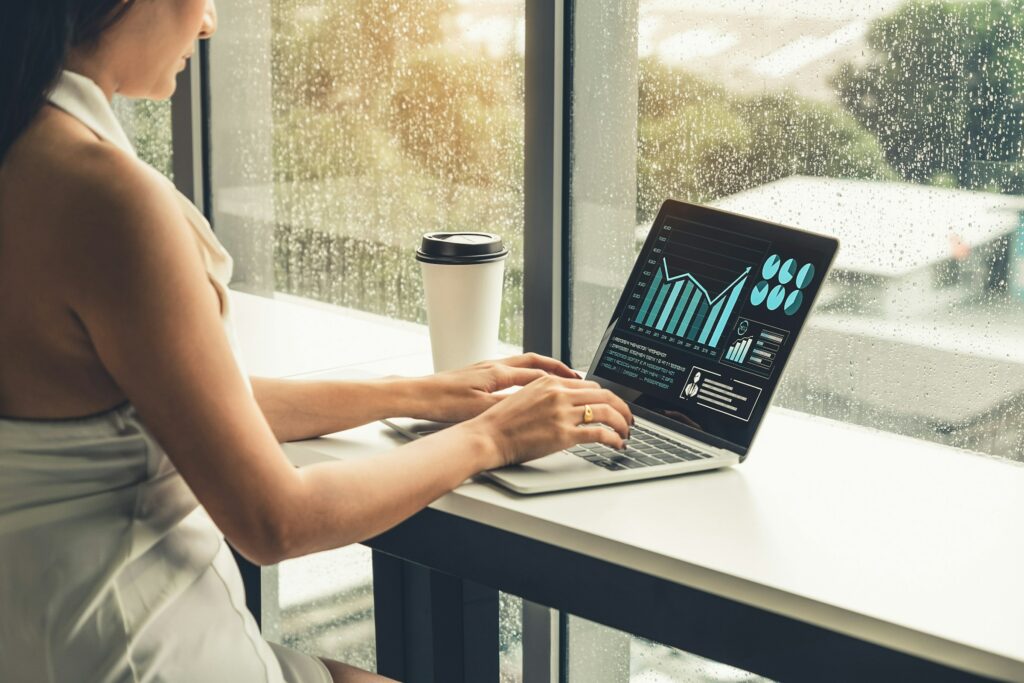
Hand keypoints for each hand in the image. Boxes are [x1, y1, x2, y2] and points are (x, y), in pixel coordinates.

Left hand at [408, 353, 579, 422]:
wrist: (418, 394)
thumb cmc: (443, 401)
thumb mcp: (480, 408)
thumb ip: (509, 405)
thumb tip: (534, 406)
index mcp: (498, 373)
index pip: (539, 373)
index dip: (561, 379)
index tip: (579, 385)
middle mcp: (494, 365)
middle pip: (534, 362)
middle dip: (557, 368)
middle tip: (575, 376)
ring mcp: (485, 367)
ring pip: (522, 364)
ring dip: (541, 370)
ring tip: (555, 378)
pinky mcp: (477, 374)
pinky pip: (510, 369)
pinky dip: (525, 375)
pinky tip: (524, 385)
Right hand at [466, 375, 633, 467]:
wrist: (486, 436)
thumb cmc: (501, 423)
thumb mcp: (526, 397)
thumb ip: (549, 397)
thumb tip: (569, 405)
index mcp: (550, 382)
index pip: (589, 385)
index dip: (607, 396)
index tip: (613, 406)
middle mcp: (558, 393)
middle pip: (604, 394)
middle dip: (622, 408)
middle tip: (628, 419)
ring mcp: (562, 412)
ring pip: (606, 411)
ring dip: (622, 423)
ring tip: (626, 433)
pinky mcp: (563, 433)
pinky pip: (599, 433)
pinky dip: (614, 438)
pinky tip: (617, 444)